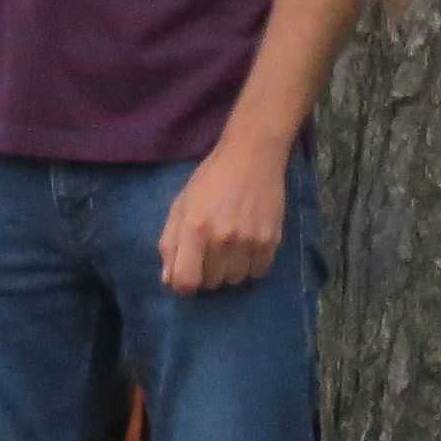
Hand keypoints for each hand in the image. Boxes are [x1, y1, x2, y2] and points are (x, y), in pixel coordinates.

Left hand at [158, 143, 285, 294]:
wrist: (252, 156)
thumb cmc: (210, 180)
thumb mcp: (180, 205)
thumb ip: (170, 243)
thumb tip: (169, 279)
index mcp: (194, 229)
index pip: (186, 282)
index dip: (182, 284)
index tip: (186, 273)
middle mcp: (222, 239)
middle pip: (211, 283)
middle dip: (206, 273)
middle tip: (210, 252)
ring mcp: (249, 241)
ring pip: (235, 280)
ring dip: (229, 270)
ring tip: (230, 248)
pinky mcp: (271, 240)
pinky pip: (257, 272)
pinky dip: (250, 266)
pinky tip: (247, 246)